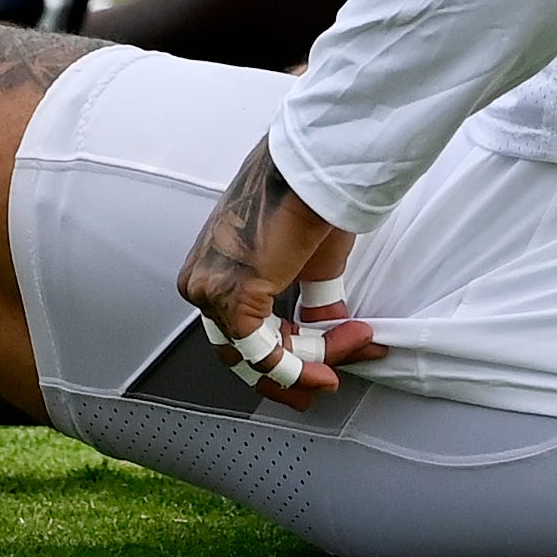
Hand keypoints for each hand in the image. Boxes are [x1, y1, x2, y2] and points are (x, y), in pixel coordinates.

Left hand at [176, 137, 383, 410]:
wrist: (312, 175)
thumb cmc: (306, 201)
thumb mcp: (309, 265)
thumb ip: (310, 304)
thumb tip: (327, 330)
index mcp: (209, 270)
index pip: (237, 333)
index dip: (286, 356)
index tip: (324, 365)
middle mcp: (200, 284)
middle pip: (243, 354)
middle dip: (294, 372)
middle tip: (328, 381)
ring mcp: (210, 293)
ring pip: (259, 357)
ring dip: (313, 361)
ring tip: (357, 342)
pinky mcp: (232, 299)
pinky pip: (265, 355)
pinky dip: (302, 365)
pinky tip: (336, 357)